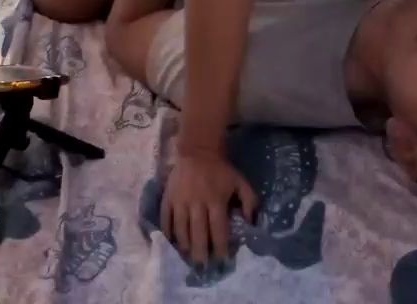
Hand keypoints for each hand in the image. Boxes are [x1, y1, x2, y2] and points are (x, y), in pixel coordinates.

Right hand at [160, 150, 255, 264]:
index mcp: (215, 200)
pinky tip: (171, 243)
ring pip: (180, 229)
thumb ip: (249, 201)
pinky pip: (166, 218)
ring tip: (187, 258)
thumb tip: (250, 222)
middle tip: (202, 267)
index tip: (222, 260)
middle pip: (198, 233)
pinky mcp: (168, 197)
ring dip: (184, 246)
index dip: (220, 246)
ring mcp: (180, 200)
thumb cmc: (220, 169)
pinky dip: (168, 232)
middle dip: (200, 253)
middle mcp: (197, 202)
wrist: (198, 149)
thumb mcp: (240, 181)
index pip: (218, 229)